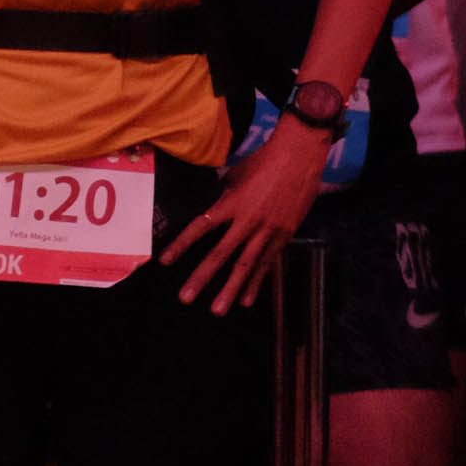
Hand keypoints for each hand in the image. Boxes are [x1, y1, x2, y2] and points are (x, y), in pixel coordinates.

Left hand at [164, 133, 321, 314]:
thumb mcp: (236, 175)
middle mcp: (248, 220)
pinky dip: (257, 282)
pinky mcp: (285, 235)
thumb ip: (224, 197)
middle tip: (185, 298)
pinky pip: (267, 263)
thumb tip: (212, 209)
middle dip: (202, 277)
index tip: (165, 261)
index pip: (200, 227)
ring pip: (246, 265)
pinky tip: (247, 300)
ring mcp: (268, 230)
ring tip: (218, 310)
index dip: (182, 244)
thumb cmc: (264, 160)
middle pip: (220, 254)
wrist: (300, 156)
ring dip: (231, 290)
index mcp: (232, 203)